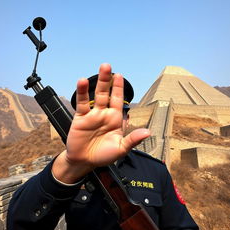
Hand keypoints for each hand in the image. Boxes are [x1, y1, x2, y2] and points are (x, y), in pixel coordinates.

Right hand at [52, 63, 149, 182]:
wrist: (84, 162)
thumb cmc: (104, 156)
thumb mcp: (120, 149)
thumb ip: (132, 139)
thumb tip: (148, 132)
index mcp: (115, 119)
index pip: (118, 100)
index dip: (119, 88)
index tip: (120, 76)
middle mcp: (104, 114)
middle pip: (107, 94)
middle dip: (108, 80)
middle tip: (108, 66)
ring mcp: (92, 115)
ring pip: (95, 95)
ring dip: (98, 82)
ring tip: (100, 70)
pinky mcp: (81, 118)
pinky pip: (81, 103)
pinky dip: (81, 93)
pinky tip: (82, 82)